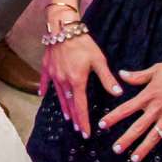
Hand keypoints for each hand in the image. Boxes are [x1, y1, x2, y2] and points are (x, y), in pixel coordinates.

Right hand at [41, 23, 121, 137]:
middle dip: (75, 118)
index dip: (84, 121)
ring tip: (67, 118)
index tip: (86, 133)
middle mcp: (63, 81)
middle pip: (69, 104)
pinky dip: (45, 89)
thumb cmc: (83, 43)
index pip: (81, 107)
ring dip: (63, 108)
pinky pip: (45, 81)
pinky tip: (43, 96)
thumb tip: (118, 93)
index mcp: (77, 81)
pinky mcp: (47, 67)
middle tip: (78, 129)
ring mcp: (53, 75)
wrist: (63, 28)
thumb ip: (107, 78)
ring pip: (58, 96)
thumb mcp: (99, 60)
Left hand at [98, 59, 161, 161]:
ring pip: (154, 137)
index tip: (102, 125)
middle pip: (138, 127)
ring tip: (134, 159)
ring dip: (143, 149)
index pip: (126, 108)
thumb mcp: (156, 70)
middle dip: (126, 139)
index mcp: (148, 96)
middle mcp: (157, 110)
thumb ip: (138, 76)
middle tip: (115, 149)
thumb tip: (121, 74)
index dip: (113, 117)